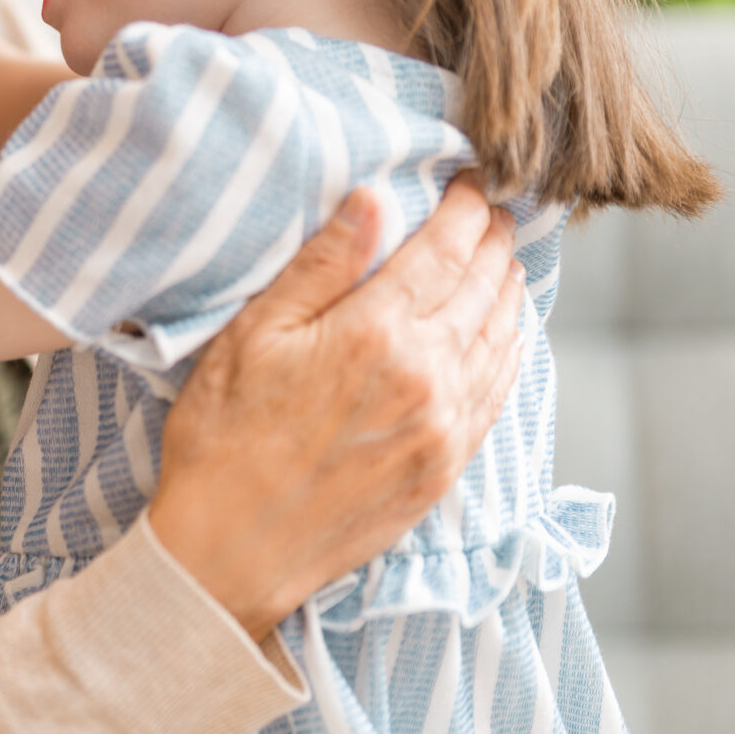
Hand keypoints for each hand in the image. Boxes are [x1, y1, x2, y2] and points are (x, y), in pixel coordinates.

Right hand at [145, 175, 523, 640]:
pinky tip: (505, 336)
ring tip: (508, 263)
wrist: (233, 550)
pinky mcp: (445, 468)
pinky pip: (497, 396)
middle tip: (496, 212)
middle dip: (493, 244)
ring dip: (509, 294)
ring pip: (500, 342)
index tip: (471, 183)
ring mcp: (444, 429)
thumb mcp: (253, 336)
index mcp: (376, 334)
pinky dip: (510, 354)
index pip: (442, 253)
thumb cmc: (224, 439)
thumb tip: (373, 200)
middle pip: (482, 291)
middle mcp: (427, 378)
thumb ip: (321, 266)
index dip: (463, 210)